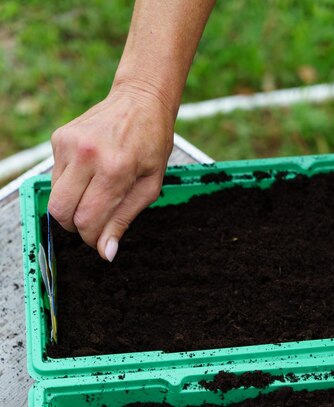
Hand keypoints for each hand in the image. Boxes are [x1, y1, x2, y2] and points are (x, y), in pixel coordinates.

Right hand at [49, 86, 173, 260]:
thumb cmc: (152, 144)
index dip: (92, 238)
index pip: (87, 221)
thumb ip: (124, 220)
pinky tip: (89, 173)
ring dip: (72, 206)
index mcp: (114, 169)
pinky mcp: (59, 138)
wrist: (141, 100)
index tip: (101, 239)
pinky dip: (69, 185)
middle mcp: (87, 155)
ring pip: (55, 197)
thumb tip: (106, 252)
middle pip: (62, 212)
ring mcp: (68, 144)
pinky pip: (55, 177)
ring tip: (95, 193)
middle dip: (75, 227)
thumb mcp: (149, 187)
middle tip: (94, 222)